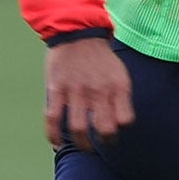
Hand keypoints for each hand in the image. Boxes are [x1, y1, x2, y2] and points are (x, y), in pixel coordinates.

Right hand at [43, 37, 134, 151]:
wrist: (77, 32)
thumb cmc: (100, 58)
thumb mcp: (119, 74)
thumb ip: (121, 97)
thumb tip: (122, 124)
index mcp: (117, 86)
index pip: (125, 120)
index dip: (120, 130)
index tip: (114, 132)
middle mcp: (98, 90)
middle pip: (104, 128)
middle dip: (103, 142)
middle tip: (100, 144)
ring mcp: (76, 90)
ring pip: (78, 128)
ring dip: (81, 144)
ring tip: (83, 147)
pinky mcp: (56, 88)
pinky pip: (53, 118)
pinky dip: (54, 135)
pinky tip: (57, 143)